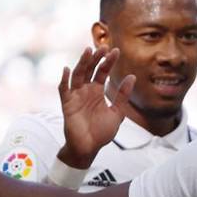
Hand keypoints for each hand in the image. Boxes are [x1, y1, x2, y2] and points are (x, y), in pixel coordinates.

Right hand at [56, 46, 136, 169]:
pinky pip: (63, 89)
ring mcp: (75, 96)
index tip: (116, 51)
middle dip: (96, 58)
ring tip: (88, 51)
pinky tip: (67, 69)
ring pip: (78, 75)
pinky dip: (64, 80)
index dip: (108, 62)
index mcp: (97, 92)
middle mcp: (86, 91)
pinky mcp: (67, 104)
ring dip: (82, 63)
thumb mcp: (117, 113)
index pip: (102, 72)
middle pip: (90, 70)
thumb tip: (132, 76)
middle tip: (104, 47)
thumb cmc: (101, 132)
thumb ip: (123, 96)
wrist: (89, 148)